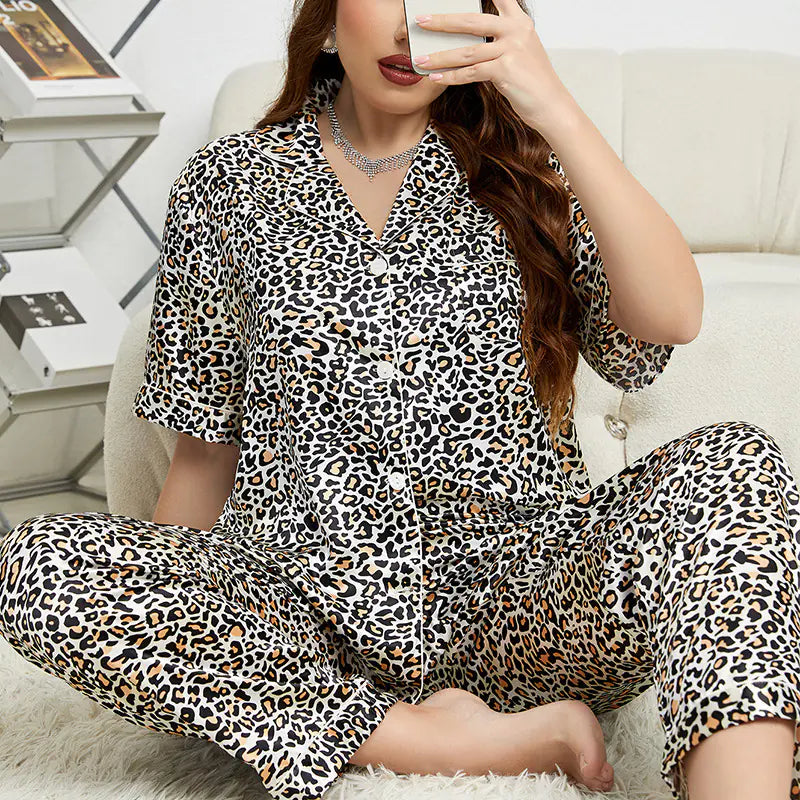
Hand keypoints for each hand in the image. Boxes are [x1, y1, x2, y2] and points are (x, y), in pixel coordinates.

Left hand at [413, 0, 575, 132]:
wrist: (551, 104)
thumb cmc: (532, 81)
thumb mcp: (521, 51)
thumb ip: (501, 38)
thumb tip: (470, 39)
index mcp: (519, 21)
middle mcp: (516, 30)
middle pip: (471, 21)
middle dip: (443, 21)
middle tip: (421, 21)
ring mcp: (511, 49)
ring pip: (467, 51)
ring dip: (440, 57)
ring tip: (420, 59)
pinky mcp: (505, 70)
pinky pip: (471, 73)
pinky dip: (451, 77)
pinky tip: (436, 77)